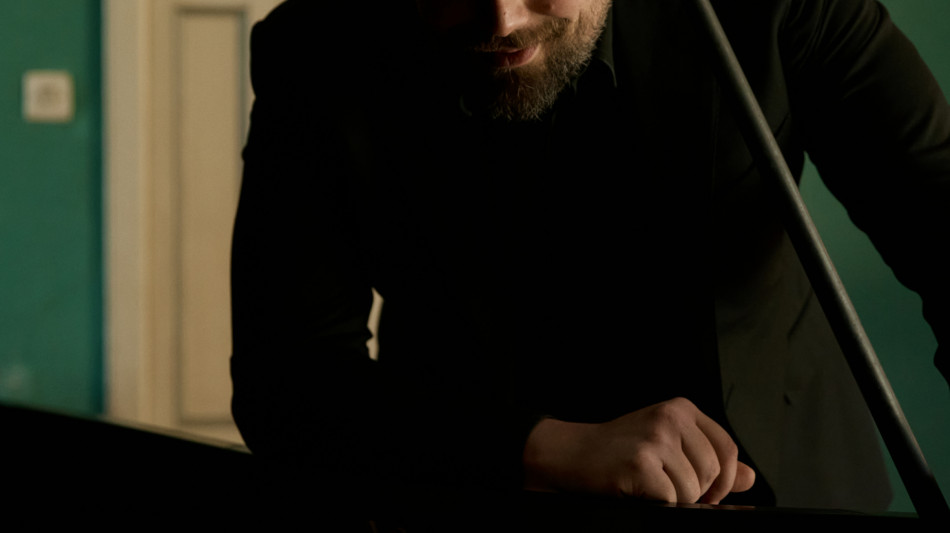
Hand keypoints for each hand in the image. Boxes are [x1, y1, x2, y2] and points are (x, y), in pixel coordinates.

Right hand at [522, 397, 754, 503]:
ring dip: (673, 500)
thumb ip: (708, 458)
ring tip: (647, 486)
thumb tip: (749, 478)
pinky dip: (656, 504)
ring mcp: (654, 439)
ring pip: (693, 492)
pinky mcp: (640, 463)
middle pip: (713, 474)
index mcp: (681, 409)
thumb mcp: (666, 445)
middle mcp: (670, 418)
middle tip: (664, 488)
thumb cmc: (617, 451)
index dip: (723, 480)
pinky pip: (671, 501)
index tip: (706, 492)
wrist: (569, 454)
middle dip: (695, 493)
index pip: (728, 450)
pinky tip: (636, 490)